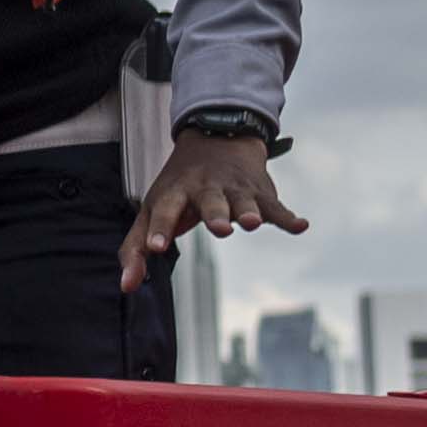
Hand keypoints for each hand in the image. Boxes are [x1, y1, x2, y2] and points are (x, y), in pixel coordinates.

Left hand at [123, 129, 303, 290]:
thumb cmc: (178, 187)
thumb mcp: (151, 210)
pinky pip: (275, 207)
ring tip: (250, 223)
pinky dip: (288, 217)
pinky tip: (300, 226)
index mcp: (174, 193)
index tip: (155, 248)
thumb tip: (126, 287)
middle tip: (220, 229)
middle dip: (215, 214)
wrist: (215, 139)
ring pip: (243, 201)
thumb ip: (136, 248)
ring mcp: (234, 189)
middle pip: (210, 202)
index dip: (158, 229)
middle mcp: (205, 188)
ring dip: (249, 211)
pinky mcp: (260, 194)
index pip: (163, 211)